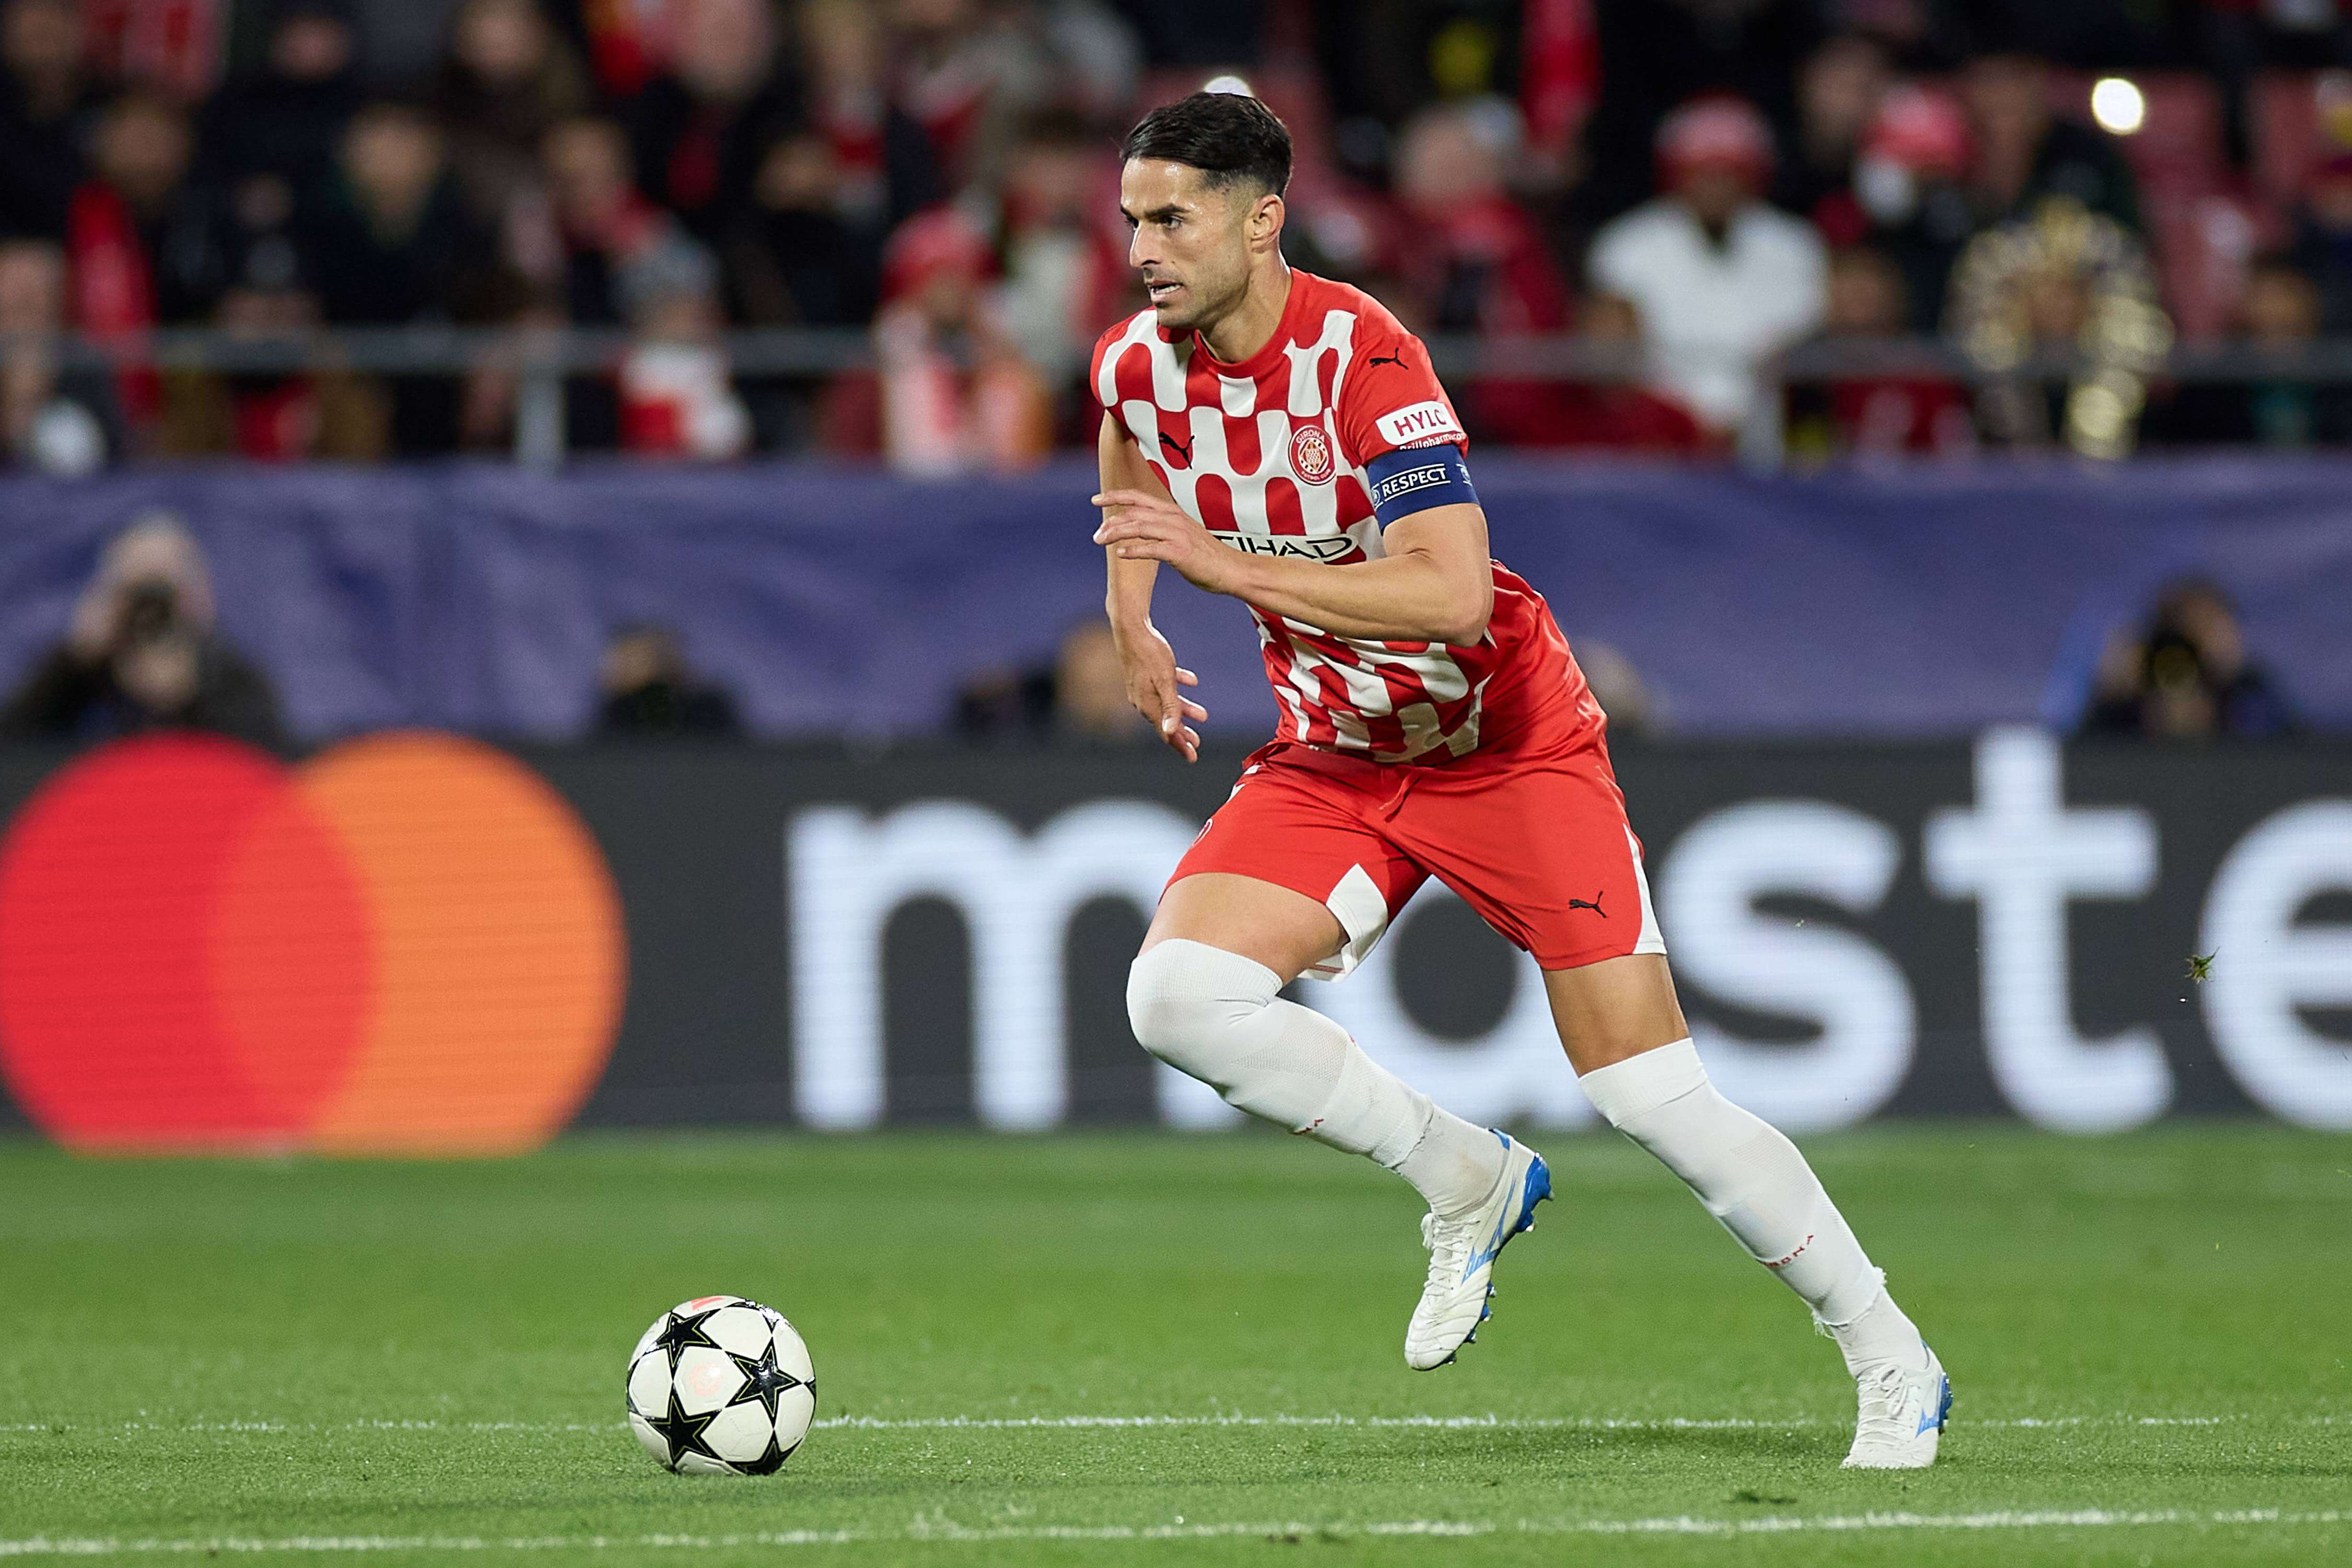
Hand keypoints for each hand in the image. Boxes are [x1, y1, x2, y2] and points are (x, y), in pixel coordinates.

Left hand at [1093, 490, 1244, 595]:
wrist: (1231, 569)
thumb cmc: (1205, 555)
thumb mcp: (1181, 534)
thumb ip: (1161, 528)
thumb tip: (1137, 529)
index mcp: (1172, 512)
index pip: (1138, 498)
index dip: (1115, 495)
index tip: (1095, 499)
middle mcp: (1173, 518)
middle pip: (1134, 512)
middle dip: (1111, 522)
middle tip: (1096, 535)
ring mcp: (1178, 534)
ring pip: (1139, 527)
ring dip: (1117, 533)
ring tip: (1100, 541)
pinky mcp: (1180, 552)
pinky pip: (1152, 549)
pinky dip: (1134, 550)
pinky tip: (1120, 554)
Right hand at [1111, 620, 1207, 762]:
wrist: (1131, 628)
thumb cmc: (1150, 654)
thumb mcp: (1165, 681)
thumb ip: (1170, 707)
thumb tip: (1171, 733)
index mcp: (1148, 704)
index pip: (1166, 732)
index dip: (1180, 745)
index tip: (1192, 757)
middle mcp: (1142, 700)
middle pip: (1166, 721)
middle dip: (1183, 732)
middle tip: (1197, 742)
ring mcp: (1142, 687)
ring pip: (1166, 703)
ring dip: (1184, 710)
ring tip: (1201, 715)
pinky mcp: (1143, 675)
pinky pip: (1163, 685)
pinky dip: (1177, 686)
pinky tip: (1191, 682)